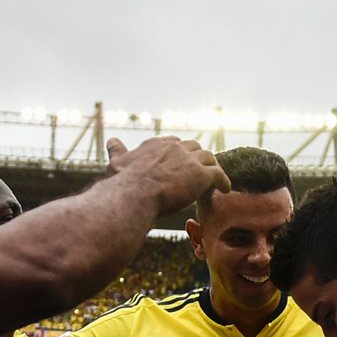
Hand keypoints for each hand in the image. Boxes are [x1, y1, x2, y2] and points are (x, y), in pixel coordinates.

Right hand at [106, 136, 230, 216]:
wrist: (134, 195)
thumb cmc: (122, 183)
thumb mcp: (117, 163)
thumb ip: (117, 151)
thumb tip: (111, 141)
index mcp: (157, 144)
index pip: (175, 143)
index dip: (181, 152)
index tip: (182, 162)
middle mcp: (175, 148)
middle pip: (194, 147)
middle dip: (199, 157)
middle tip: (201, 169)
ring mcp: (190, 160)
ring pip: (209, 158)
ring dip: (213, 167)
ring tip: (215, 178)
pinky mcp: (201, 175)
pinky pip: (219, 175)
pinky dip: (223, 181)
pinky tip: (225, 189)